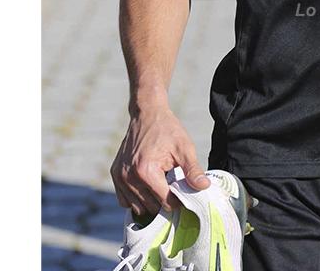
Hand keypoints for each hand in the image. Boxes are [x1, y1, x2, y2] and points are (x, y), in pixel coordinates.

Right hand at [111, 101, 209, 217]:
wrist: (147, 113)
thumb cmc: (167, 129)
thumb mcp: (185, 148)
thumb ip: (193, 170)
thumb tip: (204, 187)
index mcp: (146, 171)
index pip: (166, 202)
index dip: (178, 199)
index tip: (184, 190)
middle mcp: (129, 177)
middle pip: (152, 207)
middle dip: (165, 200)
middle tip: (173, 184)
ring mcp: (119, 177)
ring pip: (138, 207)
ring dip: (151, 201)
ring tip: (160, 182)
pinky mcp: (115, 175)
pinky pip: (125, 200)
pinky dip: (137, 199)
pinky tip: (148, 185)